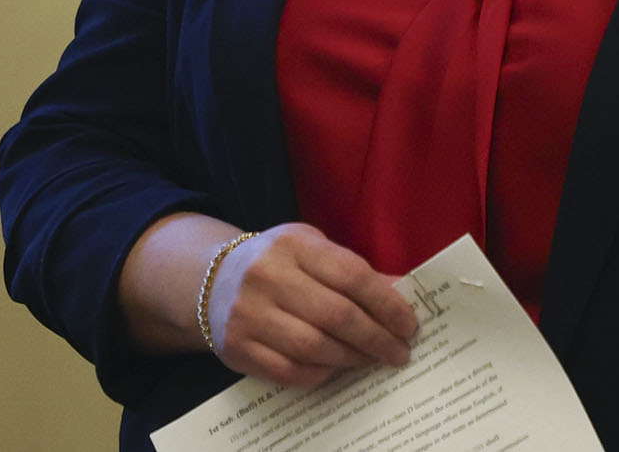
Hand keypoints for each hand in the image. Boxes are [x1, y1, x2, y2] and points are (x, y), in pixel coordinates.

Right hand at [208, 223, 417, 388]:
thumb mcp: (312, 250)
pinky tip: (334, 367)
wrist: (210, 278)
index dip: (386, 304)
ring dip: (351, 358)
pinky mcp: (238, 346)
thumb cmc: (277, 263)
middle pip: (336, 315)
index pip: (351, 275)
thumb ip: (354, 270)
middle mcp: (267, 275)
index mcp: (292, 245)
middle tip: (398, 352)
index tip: (408, 325)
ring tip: (369, 359)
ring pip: (315, 348)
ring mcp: (249, 313)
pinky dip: (320, 374)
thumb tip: (403, 294)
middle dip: (376, 338)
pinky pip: (291, 371)